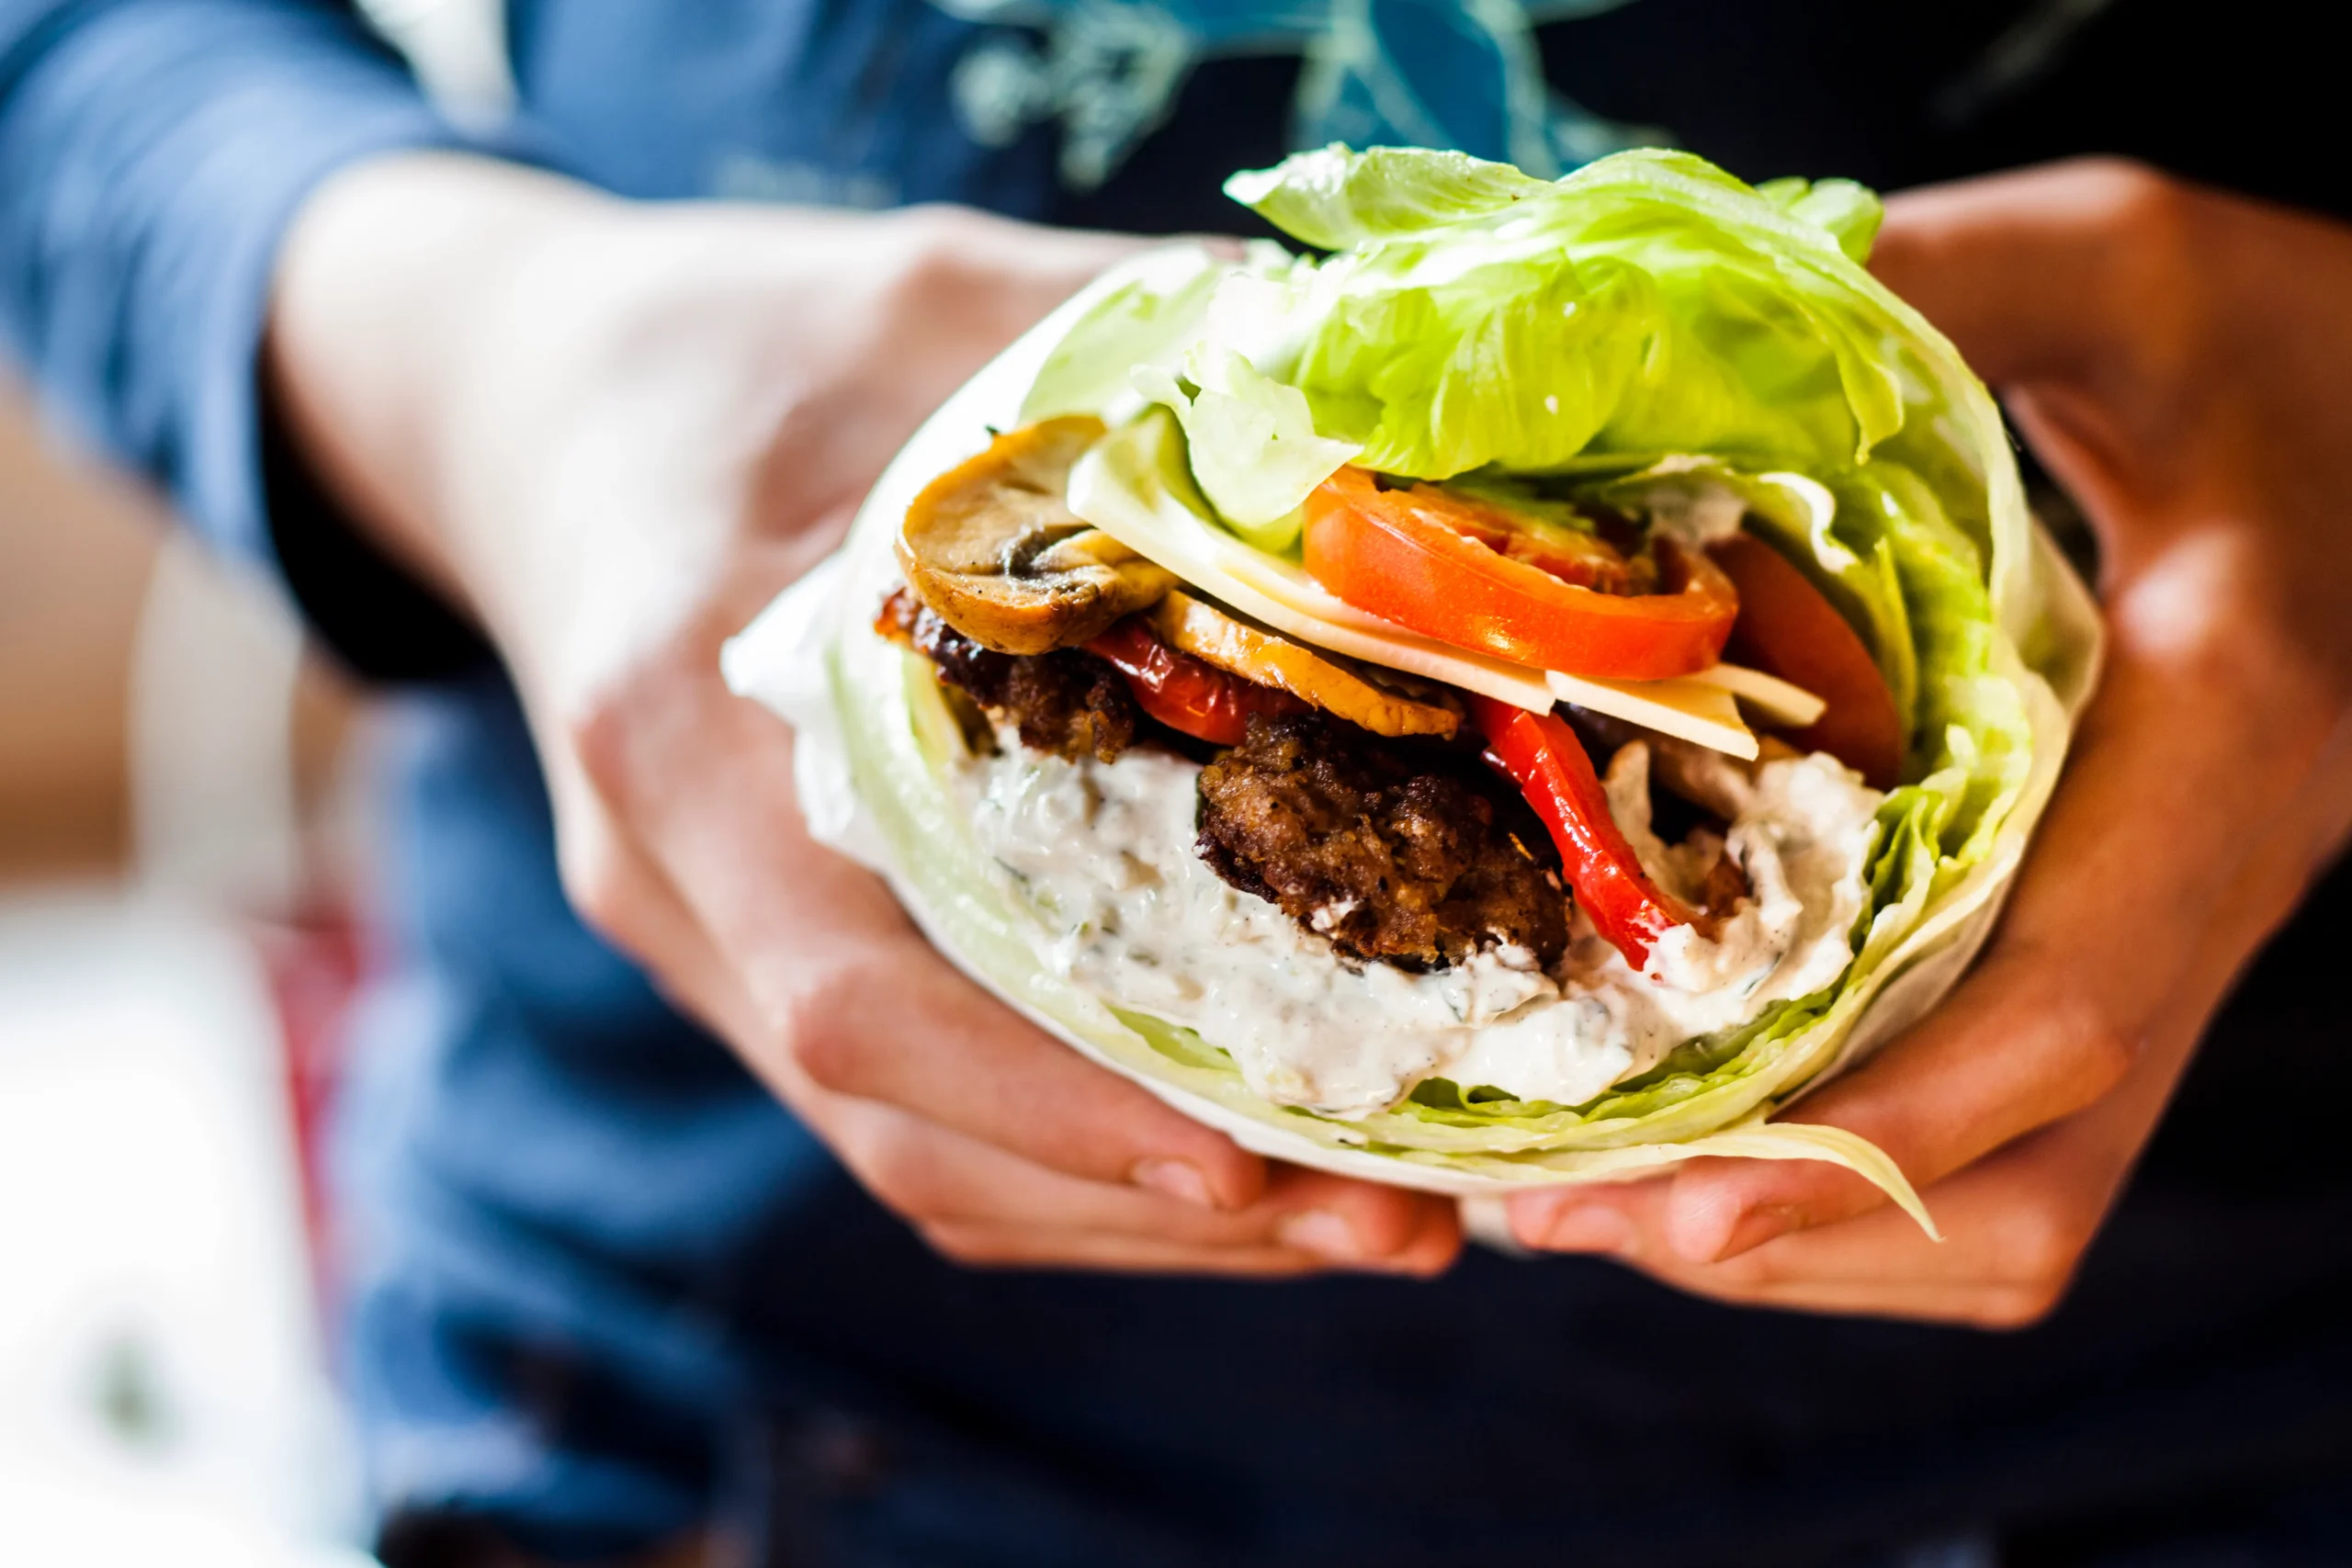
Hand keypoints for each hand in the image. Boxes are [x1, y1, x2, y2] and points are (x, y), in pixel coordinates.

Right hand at [268, 154, 1459, 1275]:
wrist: (546, 412)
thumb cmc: (719, 345)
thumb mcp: (915, 298)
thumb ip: (1121, 337)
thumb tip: (1374, 388)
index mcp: (675, 716)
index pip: (850, 990)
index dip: (1050, 1102)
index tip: (1251, 1160)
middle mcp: (672, 874)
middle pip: (904, 1130)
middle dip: (1153, 1208)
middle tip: (1402, 1230)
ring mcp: (706, 937)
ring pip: (914, 1156)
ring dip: (1136, 1217)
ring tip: (1364, 1221)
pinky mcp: (762, 951)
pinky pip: (917, 1109)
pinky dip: (1078, 1157)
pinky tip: (1239, 1147)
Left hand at [1509, 160, 2351, 1323]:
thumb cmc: (2299, 329)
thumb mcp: (2122, 266)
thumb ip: (1934, 284)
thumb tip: (1654, 334)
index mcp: (2221, 742)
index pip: (2072, 1009)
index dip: (1881, 1131)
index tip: (1681, 1199)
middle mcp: (2208, 889)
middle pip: (2030, 1178)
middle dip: (1791, 1228)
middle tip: (1559, 1209)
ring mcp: (2171, 937)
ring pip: (2021, 1197)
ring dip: (1808, 1233)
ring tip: (1590, 1198)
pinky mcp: (2124, 938)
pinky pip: (2009, 1132)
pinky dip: (1852, 1173)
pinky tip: (1698, 1121)